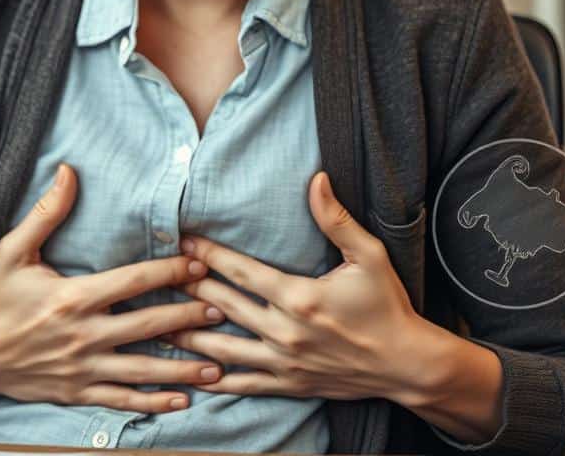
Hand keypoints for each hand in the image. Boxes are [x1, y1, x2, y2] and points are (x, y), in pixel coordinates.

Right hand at [0, 163, 225, 412]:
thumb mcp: (13, 251)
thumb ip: (46, 213)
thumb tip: (68, 171)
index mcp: (72, 298)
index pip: (132, 282)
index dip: (169, 273)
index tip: (199, 264)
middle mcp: (82, 335)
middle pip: (148, 325)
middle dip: (189, 317)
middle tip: (223, 309)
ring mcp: (82, 368)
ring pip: (143, 369)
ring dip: (183, 367)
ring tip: (219, 364)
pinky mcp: (77, 392)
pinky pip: (122, 401)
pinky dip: (154, 403)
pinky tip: (183, 400)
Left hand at [164, 172, 429, 401]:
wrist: (407, 364)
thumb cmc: (388, 307)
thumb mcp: (369, 256)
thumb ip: (337, 219)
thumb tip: (317, 179)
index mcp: (299, 297)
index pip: (240, 271)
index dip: (207, 254)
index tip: (182, 241)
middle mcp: (284, 331)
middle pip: (222, 306)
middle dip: (187, 289)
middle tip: (159, 276)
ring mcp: (284, 362)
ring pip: (222, 349)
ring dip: (187, 336)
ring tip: (157, 325)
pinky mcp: (288, 384)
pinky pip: (242, 384)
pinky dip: (213, 380)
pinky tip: (188, 375)